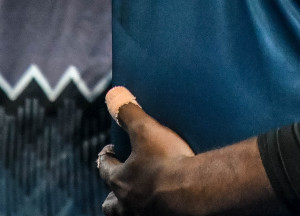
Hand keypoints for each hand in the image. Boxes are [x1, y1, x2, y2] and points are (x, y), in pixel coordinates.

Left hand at [98, 87, 197, 215]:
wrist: (194, 192)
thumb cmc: (168, 162)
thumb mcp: (146, 130)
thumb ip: (129, 112)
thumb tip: (113, 95)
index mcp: (120, 181)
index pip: (104, 168)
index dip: (106, 157)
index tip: (111, 150)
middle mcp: (128, 204)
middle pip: (110, 205)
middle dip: (112, 195)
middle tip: (119, 185)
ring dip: (128, 208)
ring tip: (136, 201)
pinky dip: (152, 211)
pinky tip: (162, 205)